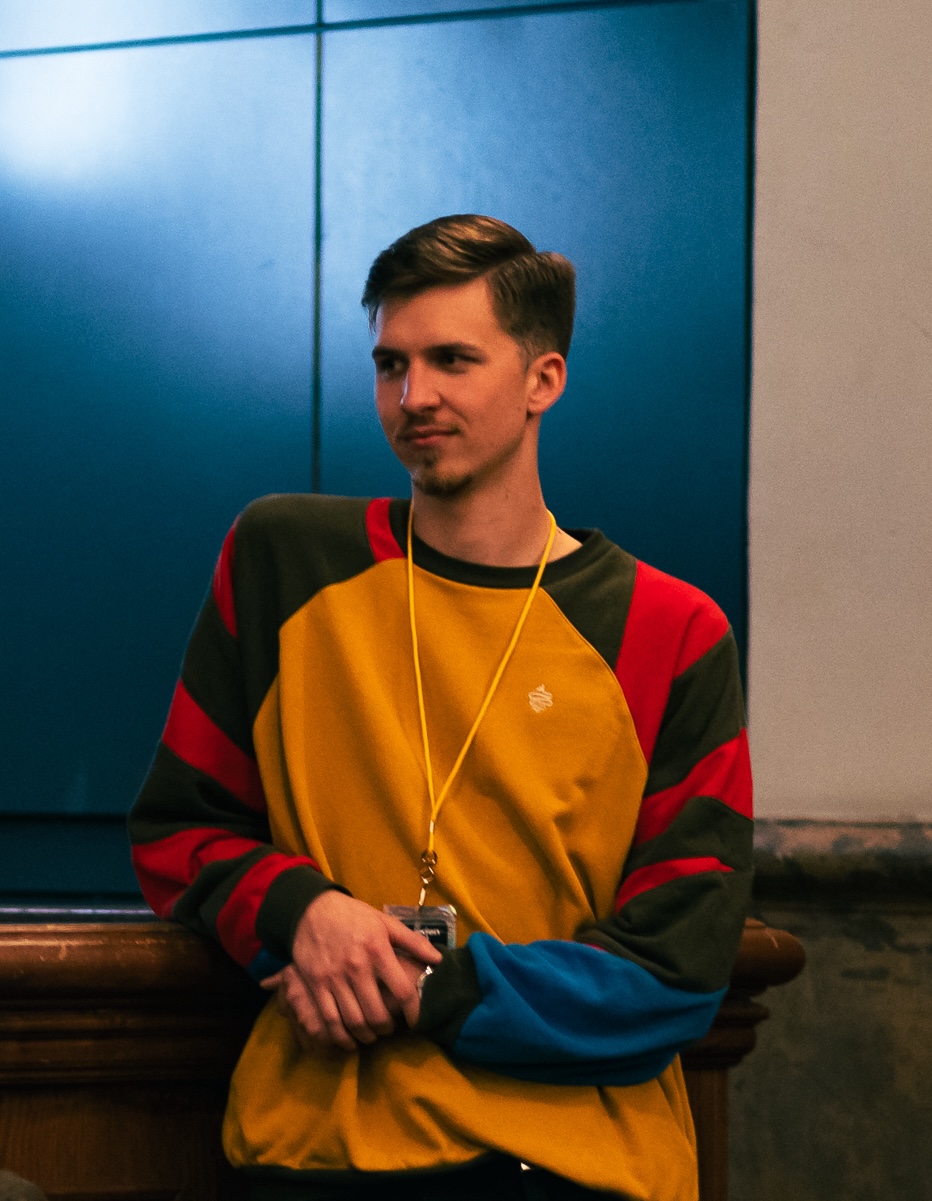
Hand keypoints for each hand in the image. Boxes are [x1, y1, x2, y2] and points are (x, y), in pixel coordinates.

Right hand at [260, 891, 440, 1052]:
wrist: (314, 909)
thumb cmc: (354, 916)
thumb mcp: (385, 923)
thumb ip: (413, 941)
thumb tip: (438, 959)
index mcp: (378, 949)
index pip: (402, 991)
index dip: (413, 1012)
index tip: (416, 1021)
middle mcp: (356, 966)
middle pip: (376, 1014)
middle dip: (386, 1029)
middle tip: (389, 1030)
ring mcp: (333, 977)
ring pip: (352, 1021)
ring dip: (365, 1036)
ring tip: (371, 1035)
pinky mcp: (314, 984)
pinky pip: (327, 1020)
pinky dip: (339, 1036)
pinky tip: (347, 1038)